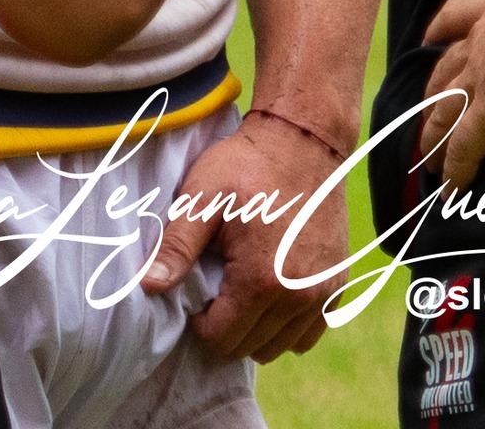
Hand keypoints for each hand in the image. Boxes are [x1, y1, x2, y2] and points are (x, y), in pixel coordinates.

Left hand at [142, 112, 347, 361]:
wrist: (304, 137)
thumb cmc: (248, 164)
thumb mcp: (202, 198)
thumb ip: (175, 247)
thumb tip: (146, 287)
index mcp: (261, 280)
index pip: (221, 340)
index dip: (200, 320)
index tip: (199, 288)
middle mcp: (299, 295)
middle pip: (250, 347)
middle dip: (227, 325)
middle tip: (219, 282)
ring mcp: (323, 291)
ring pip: (281, 346)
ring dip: (257, 328)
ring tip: (243, 286)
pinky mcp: (338, 282)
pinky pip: (310, 332)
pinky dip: (290, 324)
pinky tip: (273, 292)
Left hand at [416, 0, 484, 189]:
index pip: (461, 15)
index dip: (442, 30)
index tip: (428, 38)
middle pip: (445, 68)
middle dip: (432, 93)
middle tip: (422, 114)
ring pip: (444, 108)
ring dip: (433, 134)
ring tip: (424, 159)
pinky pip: (465, 144)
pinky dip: (455, 168)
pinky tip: (450, 189)